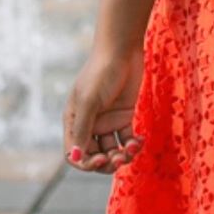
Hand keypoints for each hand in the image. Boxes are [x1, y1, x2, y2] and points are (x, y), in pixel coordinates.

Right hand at [63, 45, 144, 173]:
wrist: (122, 51)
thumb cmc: (101, 73)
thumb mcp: (89, 102)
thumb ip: (82, 131)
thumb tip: (74, 159)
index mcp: (73, 121)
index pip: (73, 153)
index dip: (85, 163)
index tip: (101, 160)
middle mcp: (88, 124)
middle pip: (93, 155)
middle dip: (106, 162)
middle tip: (120, 158)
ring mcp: (107, 121)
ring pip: (111, 150)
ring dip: (122, 155)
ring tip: (133, 149)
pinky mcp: (124, 116)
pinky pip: (126, 139)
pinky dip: (133, 144)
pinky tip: (140, 141)